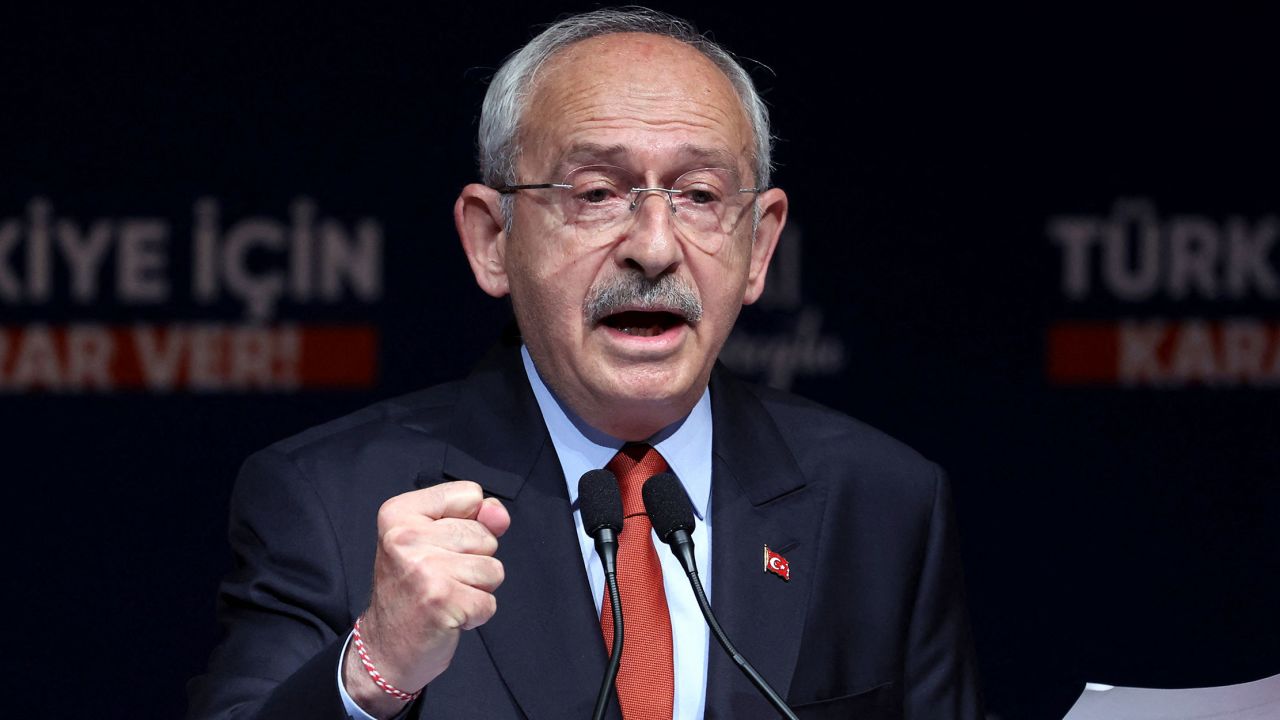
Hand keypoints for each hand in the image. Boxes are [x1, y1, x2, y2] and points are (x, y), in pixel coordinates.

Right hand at [343, 481, 509, 717]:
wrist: (385, 649)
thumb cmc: (412, 590)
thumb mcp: (434, 540)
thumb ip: (474, 518)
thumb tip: (499, 515)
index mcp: (400, 512)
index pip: (470, 494)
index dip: (468, 523)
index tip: (437, 546)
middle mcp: (406, 537)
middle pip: (485, 534)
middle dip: (474, 560)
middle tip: (438, 578)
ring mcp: (423, 569)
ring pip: (493, 568)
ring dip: (476, 589)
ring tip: (444, 596)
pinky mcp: (441, 601)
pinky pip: (489, 601)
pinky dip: (475, 614)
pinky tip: (448, 615)